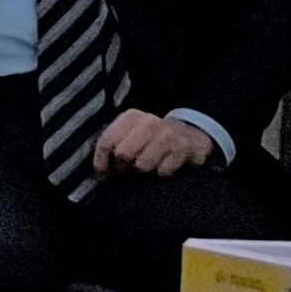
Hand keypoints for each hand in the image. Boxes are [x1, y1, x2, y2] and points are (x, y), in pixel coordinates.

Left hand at [92, 109, 216, 177]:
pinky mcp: (183, 149)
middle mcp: (148, 122)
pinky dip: (161, 173)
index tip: (103, 174)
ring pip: (142, 165)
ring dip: (144, 172)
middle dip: (123, 168)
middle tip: (128, 172)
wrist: (191, 132)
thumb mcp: (132, 132)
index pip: (107, 141)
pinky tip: (164, 166)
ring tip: (148, 166)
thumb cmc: (153, 137)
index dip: (101, 162)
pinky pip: (163, 172)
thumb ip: (114, 144)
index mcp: (131, 117)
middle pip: (123, 154)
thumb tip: (99, 170)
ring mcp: (167, 135)